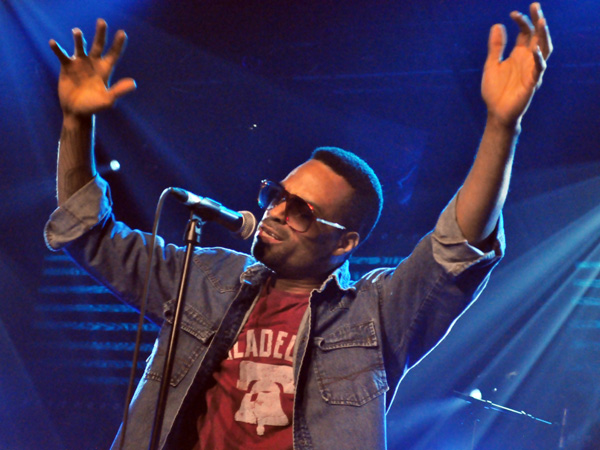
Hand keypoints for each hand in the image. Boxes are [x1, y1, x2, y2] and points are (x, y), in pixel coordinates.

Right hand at [49, 19, 135, 117]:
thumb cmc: (93, 107)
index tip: (123, 33)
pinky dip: (57, 49)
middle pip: (98, 45)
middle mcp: (93, 64)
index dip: (118, 44)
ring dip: (79, 39)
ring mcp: (79, 64)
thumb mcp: (108, 100)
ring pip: (80, 47)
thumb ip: (119, 90)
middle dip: (100, 34)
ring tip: (77, 32)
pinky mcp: (66, 67)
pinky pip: (62, 55)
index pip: (113, 54)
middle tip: (102, 22)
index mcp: (105, 70)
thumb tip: (134, 83)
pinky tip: (53, 43)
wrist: (76, 112)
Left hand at [482, 3, 552, 127]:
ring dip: (543, 36)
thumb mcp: (491, 65)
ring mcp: (532, 70)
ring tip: (541, 21)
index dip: (521, 22)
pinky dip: (537, 59)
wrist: (496, 112)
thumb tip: (497, 25)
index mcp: (519, 54)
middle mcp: (528, 60)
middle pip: (537, 36)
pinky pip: (538, 69)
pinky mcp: (532, 83)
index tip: (513, 13)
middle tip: (535, 5)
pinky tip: (533, 49)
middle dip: (537, 21)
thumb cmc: (495, 90)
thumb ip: (495, 47)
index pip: (525, 33)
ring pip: (543, 49)